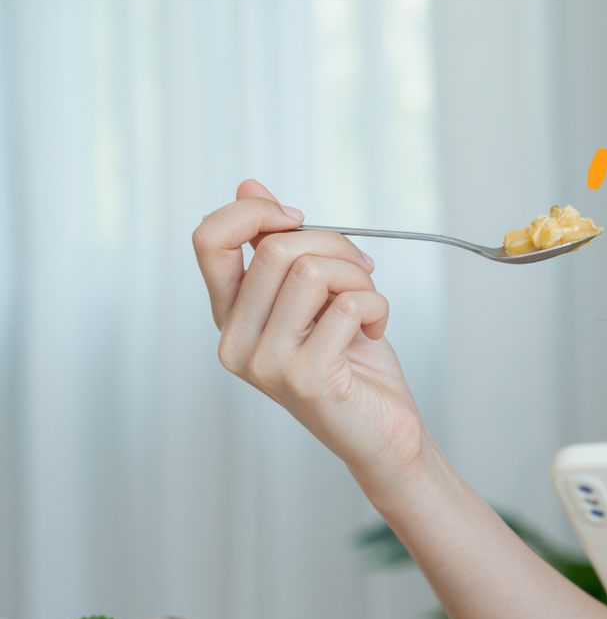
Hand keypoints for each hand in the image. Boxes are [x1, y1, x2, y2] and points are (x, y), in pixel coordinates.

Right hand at [192, 180, 429, 498]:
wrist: (385, 433)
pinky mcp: (306, 378)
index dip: (255, 212)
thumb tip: (249, 186)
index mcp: (231, 318)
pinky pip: (347, 305)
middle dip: (335, 245)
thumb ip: (280, 248)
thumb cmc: (354, 368)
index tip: (298, 218)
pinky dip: (377, 307)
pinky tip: (376, 330)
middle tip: (362, 270)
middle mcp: (237, 343)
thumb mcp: (316, 297)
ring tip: (370, 305)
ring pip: (312, 272)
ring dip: (358, 277)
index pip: (209, 240)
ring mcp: (267, 364)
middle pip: (276, 250)